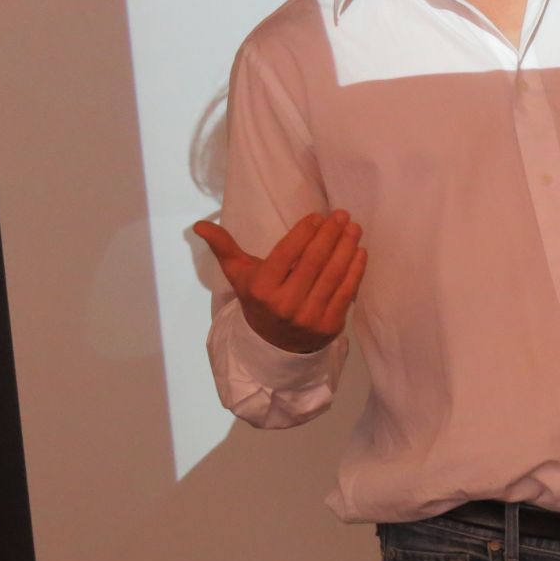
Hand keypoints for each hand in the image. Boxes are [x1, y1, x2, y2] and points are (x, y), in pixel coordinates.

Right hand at [194, 210, 367, 353]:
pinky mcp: (329, 326)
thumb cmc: (259, 300)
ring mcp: (309, 317)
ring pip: (333, 275)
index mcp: (261, 289)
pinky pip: (346, 293)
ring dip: (347, 248)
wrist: (275, 346)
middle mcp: (285, 304)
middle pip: (313, 262)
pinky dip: (355, 270)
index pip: (287, 253)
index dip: (305, 232)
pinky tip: (360, 251)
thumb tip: (199, 225)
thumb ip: (224, 249)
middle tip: (342, 215)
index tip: (318, 216)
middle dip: (330, 235)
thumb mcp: (240, 276)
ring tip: (354, 228)